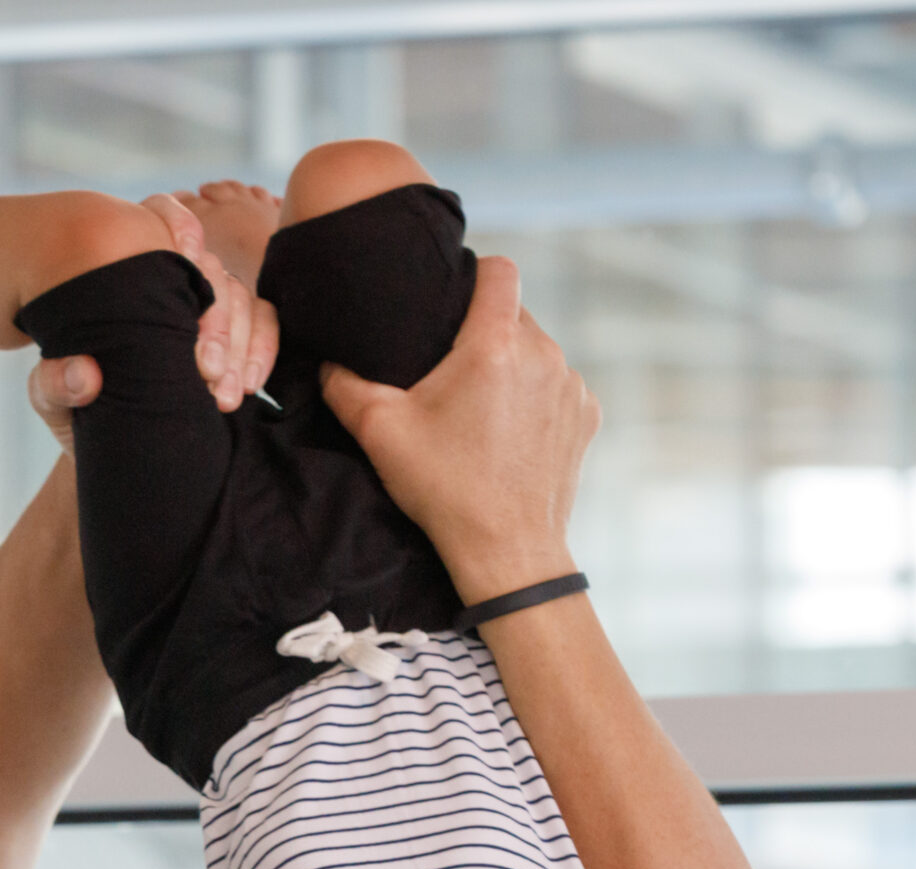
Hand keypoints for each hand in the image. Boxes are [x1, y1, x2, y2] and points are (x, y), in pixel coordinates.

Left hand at [28, 192, 278, 453]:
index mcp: (124, 275)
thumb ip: (53, 385)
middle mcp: (170, 281)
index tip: (186, 256)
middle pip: (207, 267)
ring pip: (239, 296)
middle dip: (213, 318)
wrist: (115, 452)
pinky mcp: (237, 337)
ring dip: (239, 344)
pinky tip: (247, 385)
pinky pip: (266, 322)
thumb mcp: (52, 401)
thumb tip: (85, 372)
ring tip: (222, 396)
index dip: (176, 224)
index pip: (158, 216)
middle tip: (205, 370)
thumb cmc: (79, 415)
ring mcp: (206, 306)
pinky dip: (262, 350)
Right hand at [321, 256, 600, 603]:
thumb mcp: (379, 433)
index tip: (453, 296)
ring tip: (481, 407)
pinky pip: (557, 385)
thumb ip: (344, 384)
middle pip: (514, 313)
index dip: (473, 272)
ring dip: (512, 366)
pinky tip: (510, 431)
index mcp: (495, 345)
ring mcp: (570, 386)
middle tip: (452, 371)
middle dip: (484, 331)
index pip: (499, 270)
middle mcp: (543, 354)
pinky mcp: (586, 415)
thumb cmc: (445, 490)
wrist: (507, 552)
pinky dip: (536, 397)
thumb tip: (329, 358)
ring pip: (537, 350)